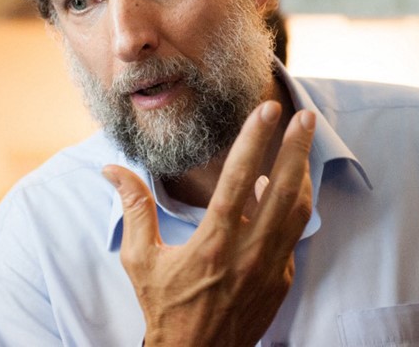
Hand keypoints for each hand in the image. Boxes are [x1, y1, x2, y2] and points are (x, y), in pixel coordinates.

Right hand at [102, 102, 314, 346]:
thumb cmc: (164, 307)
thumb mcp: (140, 259)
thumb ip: (133, 208)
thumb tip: (112, 170)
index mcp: (213, 243)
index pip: (239, 178)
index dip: (254, 139)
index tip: (267, 110)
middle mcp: (248, 253)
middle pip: (284, 189)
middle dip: (297, 148)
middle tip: (306, 116)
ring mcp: (270, 268)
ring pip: (298, 212)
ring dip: (302, 175)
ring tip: (302, 147)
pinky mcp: (280, 281)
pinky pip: (292, 236)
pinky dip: (292, 208)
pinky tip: (282, 191)